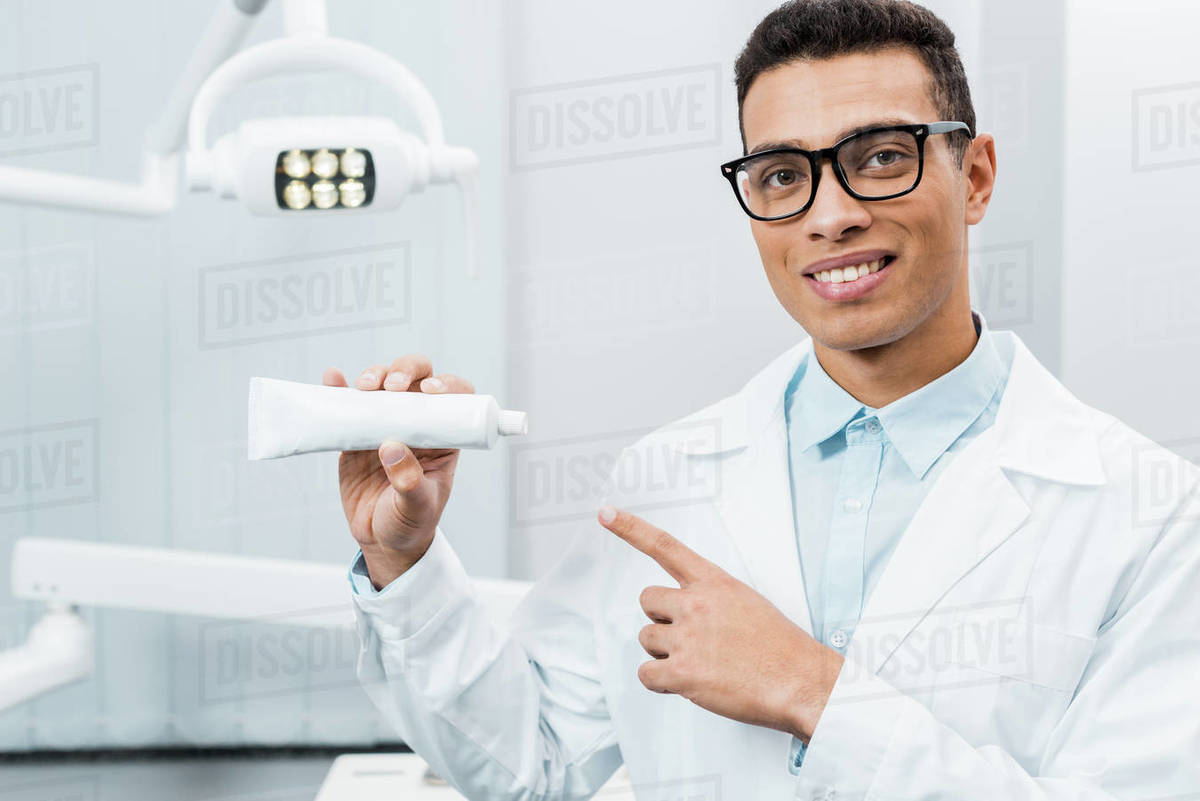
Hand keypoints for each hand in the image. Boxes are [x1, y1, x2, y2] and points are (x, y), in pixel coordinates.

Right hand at [324, 354, 474, 589]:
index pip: (453, 399)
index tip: (430, 391)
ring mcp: (386, 424)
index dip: (446, 386)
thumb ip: (409, 481)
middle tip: (391, 385)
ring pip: (383, 385)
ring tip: (364, 387)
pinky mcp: (357, 432)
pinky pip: (349, 405)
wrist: (379, 539)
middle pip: (415, 380)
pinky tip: (332, 378)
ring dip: (375, 376)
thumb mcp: (417, 507)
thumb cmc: (410, 523)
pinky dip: (339, 388)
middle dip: (405, 371)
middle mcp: (416, 423)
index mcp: (443, 437)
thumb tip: (392, 448)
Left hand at [597, 505, 843, 740]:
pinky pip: (646, 674)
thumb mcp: (747, 603)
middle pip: (648, 601)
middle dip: (662, 619)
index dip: (631, 528)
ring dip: (664, 654)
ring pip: (647, 638)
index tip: (605, 513)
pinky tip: (687, 685)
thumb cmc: (780, 648)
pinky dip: (661, 683)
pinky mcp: (683, 673)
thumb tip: (687, 615)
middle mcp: (697, 603)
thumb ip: (712, 600)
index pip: (665, 546)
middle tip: (691, 638)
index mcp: (715, 582)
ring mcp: (688, 638)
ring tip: (701, 664)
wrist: (801, 682)